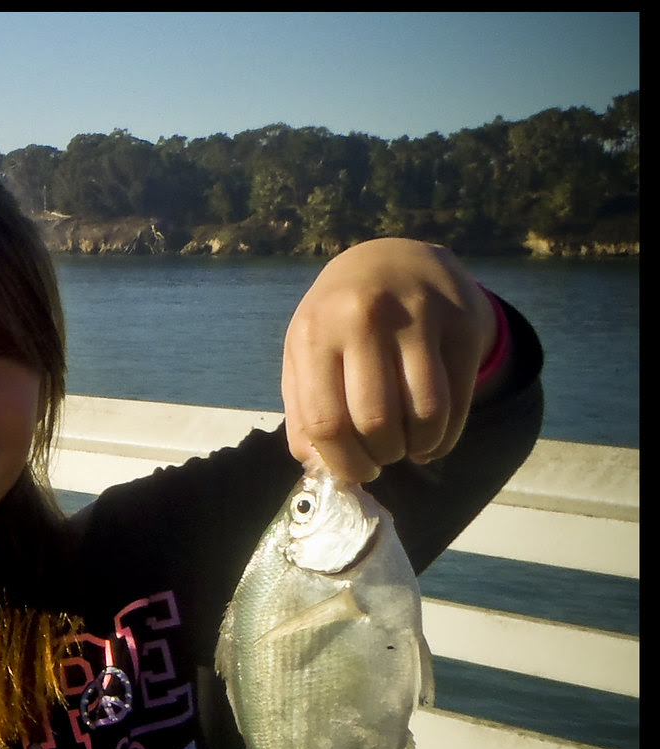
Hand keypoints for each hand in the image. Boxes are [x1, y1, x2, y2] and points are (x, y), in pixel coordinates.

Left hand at [280, 238, 496, 481]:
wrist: (393, 259)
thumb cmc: (339, 320)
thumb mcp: (306, 353)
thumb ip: (303, 410)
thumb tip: (319, 465)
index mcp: (315, 334)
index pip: (326, 422)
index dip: (344, 463)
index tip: (357, 474)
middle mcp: (364, 320)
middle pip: (376, 422)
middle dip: (381, 457)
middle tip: (382, 458)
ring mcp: (417, 317)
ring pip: (424, 414)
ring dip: (418, 448)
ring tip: (408, 448)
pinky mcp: (461, 322)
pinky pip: (457, 401)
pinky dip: (446, 435)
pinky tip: (433, 438)